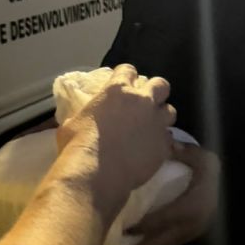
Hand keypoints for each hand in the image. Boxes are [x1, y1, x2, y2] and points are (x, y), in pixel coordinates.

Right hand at [52, 64, 175, 211]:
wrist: (95, 173)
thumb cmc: (77, 145)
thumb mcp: (74, 121)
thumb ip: (87, 114)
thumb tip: (85, 118)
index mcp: (117, 90)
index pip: (128, 70)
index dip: (127, 76)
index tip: (124, 85)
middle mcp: (142, 101)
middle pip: (160, 84)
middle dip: (155, 91)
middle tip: (146, 103)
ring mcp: (156, 122)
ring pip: (170, 111)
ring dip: (161, 117)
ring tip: (152, 127)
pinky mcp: (164, 145)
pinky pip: (169, 138)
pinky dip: (161, 142)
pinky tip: (151, 149)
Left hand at [102, 144, 220, 244]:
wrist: (235, 194)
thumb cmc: (214, 175)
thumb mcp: (204, 160)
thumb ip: (185, 152)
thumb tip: (166, 142)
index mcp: (193, 208)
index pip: (163, 220)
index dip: (140, 225)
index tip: (116, 226)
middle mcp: (189, 228)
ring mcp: (186, 237)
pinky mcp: (183, 240)